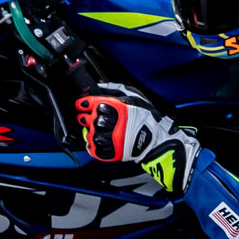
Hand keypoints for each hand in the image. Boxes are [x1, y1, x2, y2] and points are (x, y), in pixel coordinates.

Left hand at [74, 83, 199, 195]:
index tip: (81, 104)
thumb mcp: (133, 96)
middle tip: (87, 118)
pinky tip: (97, 141)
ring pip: (92, 135)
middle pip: (91, 119)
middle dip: (88, 118)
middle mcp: (114, 123)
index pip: (94, 104)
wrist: (157, 139)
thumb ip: (115, 89)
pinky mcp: (113, 152)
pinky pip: (96, 150)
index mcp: (118, 108)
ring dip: (90, 132)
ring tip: (95, 130)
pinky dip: (93, 146)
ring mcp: (113, 139)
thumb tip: (99, 86)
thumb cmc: (147, 116)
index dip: (84, 104)